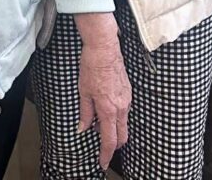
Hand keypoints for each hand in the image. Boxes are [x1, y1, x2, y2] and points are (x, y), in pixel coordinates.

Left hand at [76, 16, 130, 168]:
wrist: (104, 47)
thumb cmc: (91, 66)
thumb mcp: (83, 91)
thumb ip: (85, 113)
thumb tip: (83, 128)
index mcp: (109, 109)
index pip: (110, 140)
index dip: (106, 154)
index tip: (103, 163)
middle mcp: (121, 107)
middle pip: (121, 136)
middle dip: (113, 144)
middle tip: (101, 145)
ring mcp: (127, 99)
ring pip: (123, 123)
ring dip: (113, 128)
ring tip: (98, 121)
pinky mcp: (128, 92)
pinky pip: (124, 111)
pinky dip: (116, 116)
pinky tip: (105, 107)